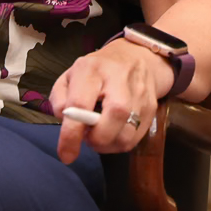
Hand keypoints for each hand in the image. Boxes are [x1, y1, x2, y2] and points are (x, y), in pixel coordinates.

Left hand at [50, 38, 173, 164]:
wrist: (135, 57)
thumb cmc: (96, 71)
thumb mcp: (70, 76)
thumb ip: (60, 98)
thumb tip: (64, 121)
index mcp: (92, 69)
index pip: (80, 103)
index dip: (71, 133)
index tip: (65, 153)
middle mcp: (118, 78)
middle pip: (113, 116)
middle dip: (96, 139)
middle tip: (87, 138)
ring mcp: (139, 93)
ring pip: (127, 133)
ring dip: (108, 145)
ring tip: (99, 136)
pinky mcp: (151, 107)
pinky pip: (136, 138)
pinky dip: (120, 144)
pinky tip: (112, 134)